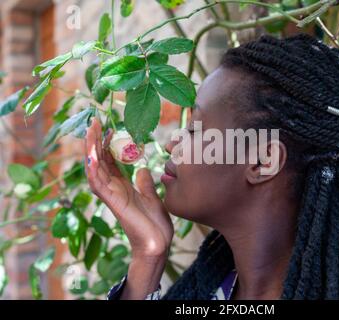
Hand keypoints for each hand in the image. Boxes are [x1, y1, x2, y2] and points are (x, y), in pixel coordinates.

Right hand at [84, 118, 173, 258]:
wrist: (157, 244)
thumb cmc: (154, 224)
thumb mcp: (152, 197)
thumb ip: (145, 184)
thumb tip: (142, 169)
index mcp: (122, 187)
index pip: (109, 161)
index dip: (107, 144)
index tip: (107, 127)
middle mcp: (113, 189)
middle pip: (99, 160)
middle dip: (96, 141)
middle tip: (95, 121)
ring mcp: (111, 195)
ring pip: (95, 168)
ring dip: (92, 149)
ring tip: (92, 129)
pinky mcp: (112, 202)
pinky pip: (98, 183)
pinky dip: (93, 168)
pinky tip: (92, 154)